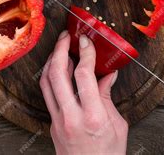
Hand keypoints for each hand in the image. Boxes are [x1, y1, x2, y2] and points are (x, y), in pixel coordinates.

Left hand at [39, 31, 127, 154]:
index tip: (86, 41)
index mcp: (93, 117)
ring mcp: (58, 121)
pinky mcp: (52, 124)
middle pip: (57, 74)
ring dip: (51, 60)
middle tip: (66, 37)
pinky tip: (57, 69)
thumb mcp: (117, 125)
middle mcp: (72, 117)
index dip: (85, 53)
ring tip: (59, 48)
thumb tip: (107, 75)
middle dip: (60, 49)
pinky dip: (50, 77)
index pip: (84, 75)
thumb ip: (108, 97)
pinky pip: (47, 94)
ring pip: (46, 82)